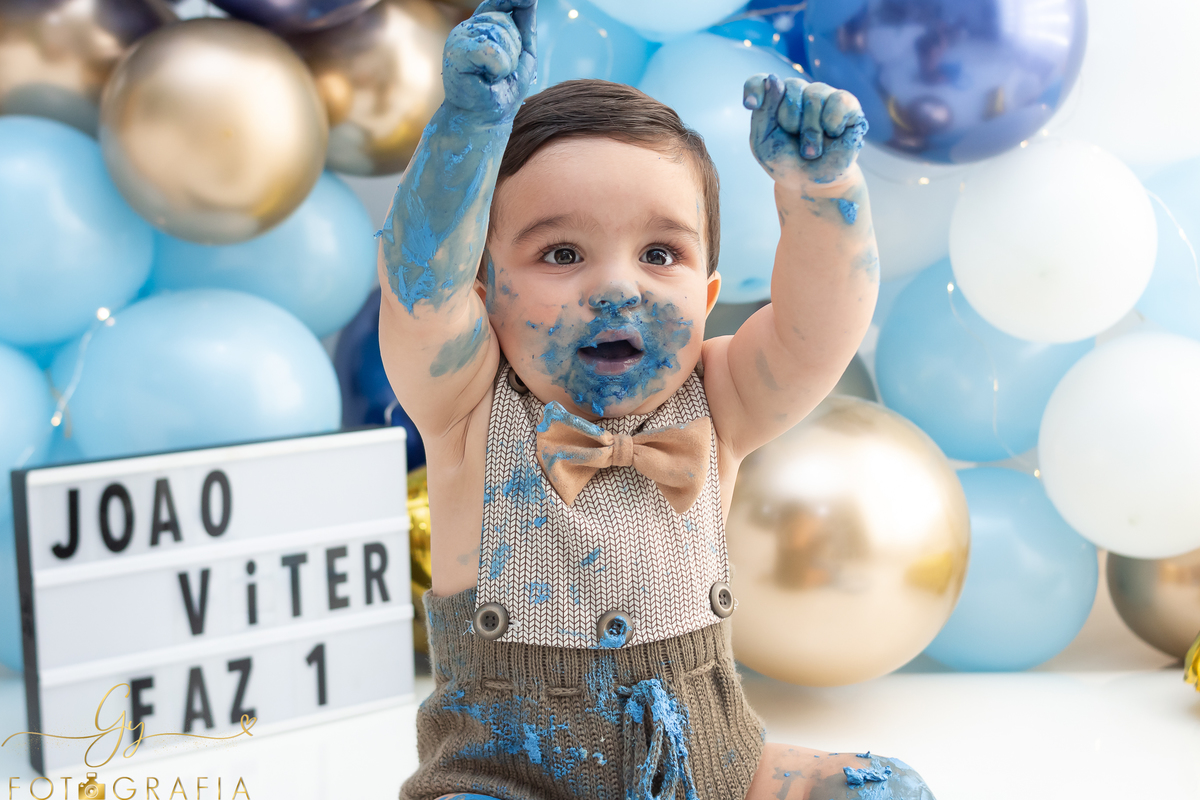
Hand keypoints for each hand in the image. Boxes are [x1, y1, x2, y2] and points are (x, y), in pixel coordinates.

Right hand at [442, 0, 536, 124]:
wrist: (487, 118)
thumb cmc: (503, 88)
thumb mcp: (522, 51)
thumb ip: (525, 22)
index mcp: (480, 26)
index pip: (499, 2)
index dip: (512, 1)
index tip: (526, 0)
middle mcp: (467, 28)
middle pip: (505, 20)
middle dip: (514, 49)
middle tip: (500, 71)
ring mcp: (458, 38)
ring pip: (499, 35)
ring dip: (507, 63)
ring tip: (493, 76)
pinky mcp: (456, 52)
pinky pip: (492, 50)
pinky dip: (499, 69)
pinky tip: (487, 79)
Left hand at [743, 73, 866, 186]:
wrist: (812, 183)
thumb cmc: (786, 162)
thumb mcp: (763, 142)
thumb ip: (763, 112)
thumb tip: (774, 79)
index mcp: (774, 100)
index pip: (761, 81)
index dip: (755, 88)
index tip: (750, 105)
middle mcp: (799, 93)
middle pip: (791, 87)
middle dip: (790, 120)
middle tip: (795, 142)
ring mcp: (824, 96)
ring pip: (815, 95)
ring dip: (811, 131)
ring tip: (812, 150)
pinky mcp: (847, 105)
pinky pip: (839, 100)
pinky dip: (833, 122)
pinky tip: (832, 134)